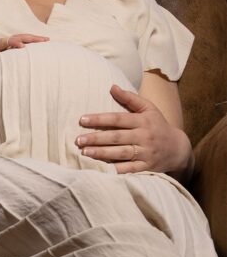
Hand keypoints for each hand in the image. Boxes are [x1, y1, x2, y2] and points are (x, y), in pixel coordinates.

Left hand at [0, 33, 48, 65]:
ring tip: (47, 40)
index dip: (14, 43)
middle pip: (19, 37)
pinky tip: (43, 45)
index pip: (7, 42)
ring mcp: (8, 43)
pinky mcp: (11, 46)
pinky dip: (33, 43)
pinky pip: (24, 42)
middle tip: (44, 40)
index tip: (22, 46)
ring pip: (24, 38)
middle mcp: (4, 41)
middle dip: (31, 38)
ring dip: (35, 39)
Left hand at [75, 84, 192, 173]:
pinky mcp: (146, 167)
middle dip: (96, 138)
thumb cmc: (158, 125)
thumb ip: (130, 98)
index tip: (82, 120)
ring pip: (121, 153)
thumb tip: (112, 86)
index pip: (118, 119)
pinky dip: (116, 169)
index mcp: (142, 121)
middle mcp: (144, 137)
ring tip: (84, 152)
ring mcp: (145, 153)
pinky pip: (129, 169)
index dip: (99, 119)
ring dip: (102, 153)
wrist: (178, 149)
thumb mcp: (148, 108)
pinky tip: (101, 169)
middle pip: (117, 137)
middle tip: (78, 139)